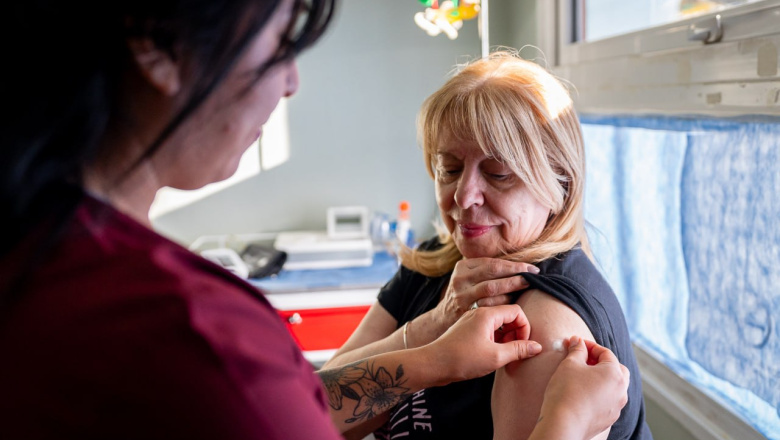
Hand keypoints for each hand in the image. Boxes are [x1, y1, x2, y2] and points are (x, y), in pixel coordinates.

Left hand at [426, 304, 541, 385]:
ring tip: (504, 353)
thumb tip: (537, 347)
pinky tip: (493, 353)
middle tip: (514, 350)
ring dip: (506, 336)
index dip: (525, 328)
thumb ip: (518, 350)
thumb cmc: (462, 359)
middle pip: (508, 315)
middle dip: (516, 332)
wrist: (433, 364)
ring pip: (498, 322)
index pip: (516, 311)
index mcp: (487, 314)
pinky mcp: (467, 329)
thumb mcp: (495, 357)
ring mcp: (472, 320)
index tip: (523, 345)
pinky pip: (488, 328)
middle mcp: (479, 312)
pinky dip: (495, 338)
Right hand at [429, 258, 538, 331]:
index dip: (513, 265)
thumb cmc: (465, 294)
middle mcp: (460, 281)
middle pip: (493, 275)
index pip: (492, 263)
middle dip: (516, 275)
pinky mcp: (467, 312)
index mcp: (462, 268)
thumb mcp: (468, 277)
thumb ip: (485, 269)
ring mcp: (462, 297)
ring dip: (512, 290)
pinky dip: (504, 304)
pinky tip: (514, 303)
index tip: (531, 268)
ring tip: (526, 288)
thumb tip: (519, 264)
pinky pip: (491, 307)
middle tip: (533, 277)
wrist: (443, 319)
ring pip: (493, 291)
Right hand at [538, 336, 629, 439]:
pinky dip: (599, 394)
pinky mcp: (608, 419)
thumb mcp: (569, 364)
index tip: (576, 344)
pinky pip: (607, 401)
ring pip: (613, 387)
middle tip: (583, 359)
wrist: (563, 424)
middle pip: (616, 369)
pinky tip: (583, 394)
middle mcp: (621, 391)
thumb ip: (577, 350)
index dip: (590, 346)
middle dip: (601, 362)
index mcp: (615, 374)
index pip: (606, 353)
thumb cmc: (566, 391)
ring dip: (601, 378)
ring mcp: (616, 407)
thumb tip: (577, 341)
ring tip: (582, 377)